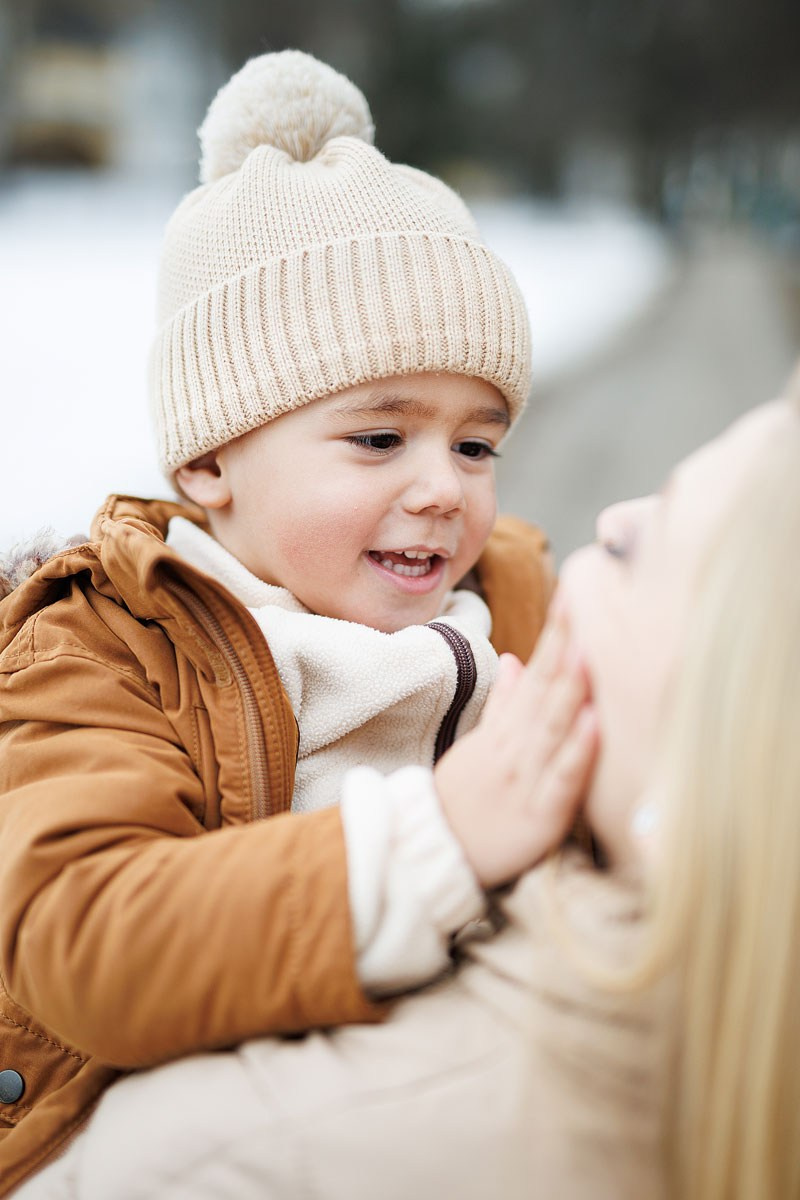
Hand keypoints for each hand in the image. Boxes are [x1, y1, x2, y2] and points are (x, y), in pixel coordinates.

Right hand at [434, 599, 597, 888]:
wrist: (434, 851)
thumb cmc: (463, 798)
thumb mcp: (480, 744)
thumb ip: (504, 703)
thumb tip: (515, 659)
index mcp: (505, 730)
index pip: (535, 673)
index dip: (555, 635)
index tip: (573, 595)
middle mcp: (516, 747)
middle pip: (543, 692)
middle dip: (564, 648)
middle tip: (583, 605)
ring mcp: (525, 779)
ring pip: (551, 729)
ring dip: (569, 691)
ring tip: (588, 654)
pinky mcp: (538, 816)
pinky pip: (559, 781)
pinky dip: (576, 754)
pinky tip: (592, 726)